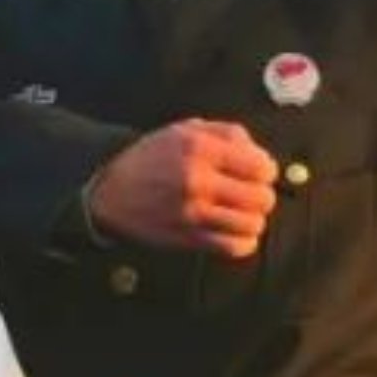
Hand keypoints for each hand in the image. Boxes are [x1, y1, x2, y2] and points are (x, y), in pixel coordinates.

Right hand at [88, 120, 279, 257]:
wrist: (110, 190)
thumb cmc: (151, 158)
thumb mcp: (184, 129)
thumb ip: (226, 133)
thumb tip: (258, 151)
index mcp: (200, 149)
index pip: (260, 166)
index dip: (266, 170)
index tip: (259, 173)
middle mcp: (198, 180)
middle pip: (261, 198)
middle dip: (262, 195)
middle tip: (251, 194)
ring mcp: (193, 213)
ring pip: (252, 225)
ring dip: (253, 219)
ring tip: (242, 213)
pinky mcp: (187, 238)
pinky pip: (233, 247)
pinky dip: (242, 242)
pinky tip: (234, 232)